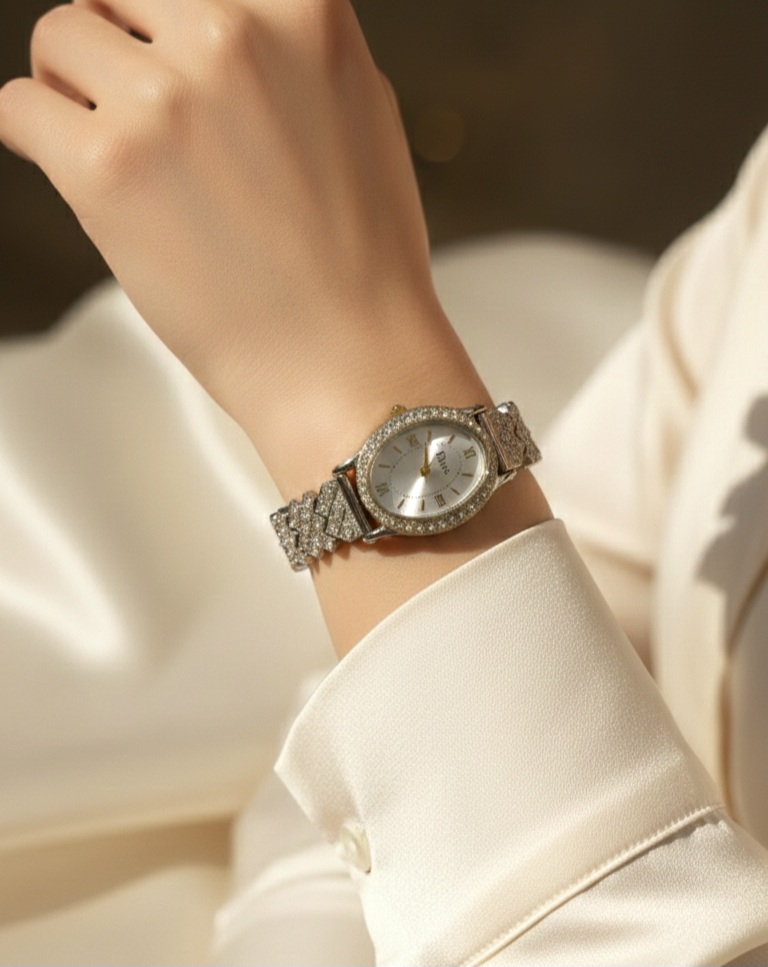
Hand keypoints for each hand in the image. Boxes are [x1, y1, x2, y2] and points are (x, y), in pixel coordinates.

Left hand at [0, 0, 473, 492]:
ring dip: (72, 88)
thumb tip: (225, 25)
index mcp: (303, 10)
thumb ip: (290, 50)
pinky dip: (37, 139)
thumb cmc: (363, 257)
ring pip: (58, 37)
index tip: (158, 49)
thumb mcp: (360, 113)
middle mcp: (230, 33)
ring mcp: (164, 99)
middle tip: (132, 108)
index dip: (169, 21)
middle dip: (117, 45)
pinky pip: (19, 108)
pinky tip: (80, 177)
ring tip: (111, 149)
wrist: (348, 359)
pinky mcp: (106, 168)